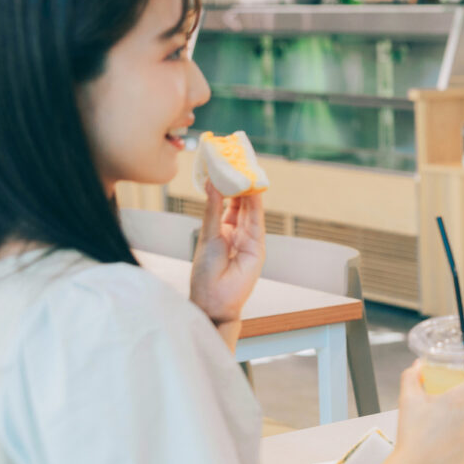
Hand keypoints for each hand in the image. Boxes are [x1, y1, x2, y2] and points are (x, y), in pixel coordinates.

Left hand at [189, 181, 265, 325]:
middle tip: (241, 164)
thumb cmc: (205, 271)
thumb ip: (213, 208)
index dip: (228, 186)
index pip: (227, 203)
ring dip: (251, 192)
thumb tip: (213, 183)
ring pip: (251, 211)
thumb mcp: (207, 234)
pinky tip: (253, 191)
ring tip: (248, 172)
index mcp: (220, 230)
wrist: (213, 299)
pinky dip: (256, 206)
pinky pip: (257, 222)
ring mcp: (248, 239)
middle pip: (242, 204)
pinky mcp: (258, 246)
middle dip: (242, 185)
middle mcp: (236, 232)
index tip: (227, 168)